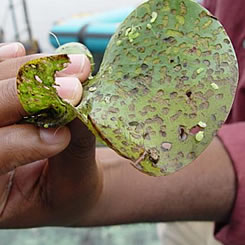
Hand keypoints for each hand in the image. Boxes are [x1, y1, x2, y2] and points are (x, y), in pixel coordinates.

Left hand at [0, 43, 101, 226]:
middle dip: (27, 95)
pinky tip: (22, 52)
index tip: (62, 135)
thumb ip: (74, 149)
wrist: (67, 182)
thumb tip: (78, 112)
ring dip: (31, 72)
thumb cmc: (69, 191)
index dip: (24, 142)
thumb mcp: (75, 183)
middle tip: (72, 87)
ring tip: (73, 67)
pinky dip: (7, 62)